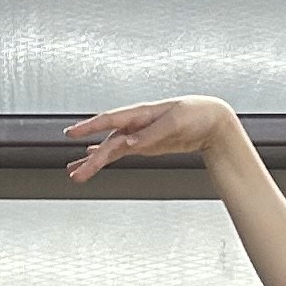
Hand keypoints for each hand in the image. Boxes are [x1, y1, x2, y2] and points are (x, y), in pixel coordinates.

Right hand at [62, 96, 243, 182]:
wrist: (212, 121)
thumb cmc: (197, 113)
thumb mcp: (175, 122)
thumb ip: (150, 134)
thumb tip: (130, 143)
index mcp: (141, 113)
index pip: (110, 120)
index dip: (90, 127)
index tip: (73, 134)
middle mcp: (136, 124)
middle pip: (108, 142)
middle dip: (91, 159)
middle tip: (75, 172)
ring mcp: (139, 135)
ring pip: (110, 149)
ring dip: (93, 160)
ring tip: (76, 172)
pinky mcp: (145, 145)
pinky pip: (120, 152)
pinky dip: (105, 156)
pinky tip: (92, 158)